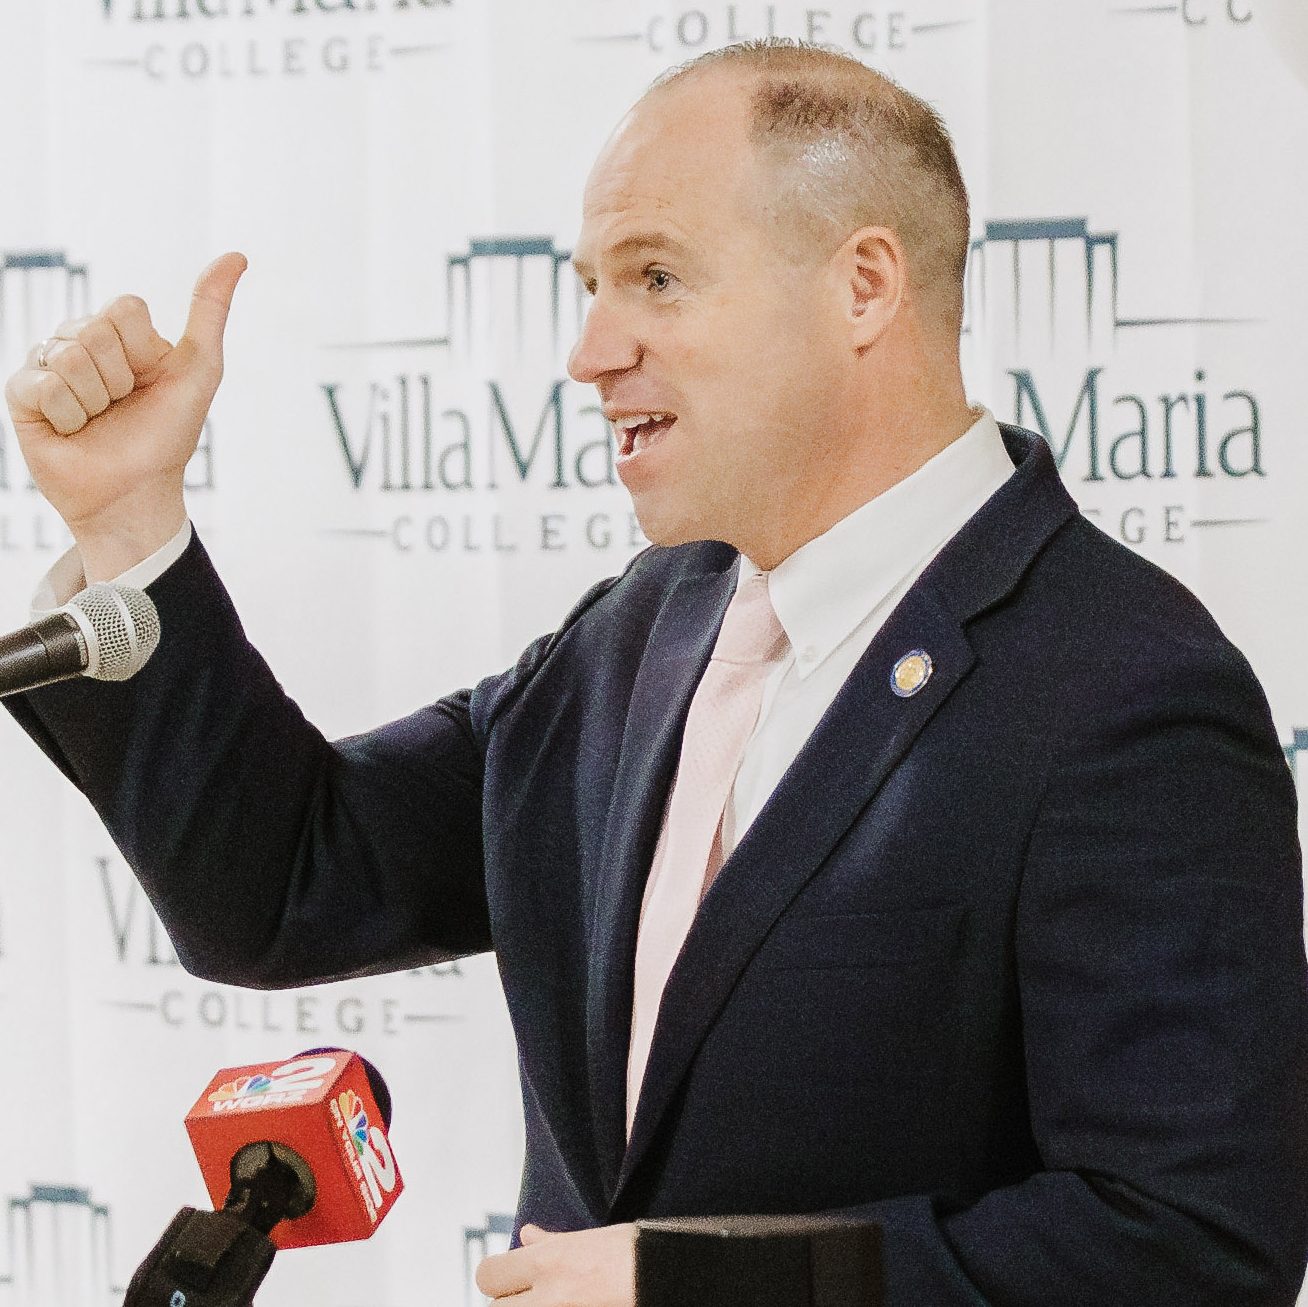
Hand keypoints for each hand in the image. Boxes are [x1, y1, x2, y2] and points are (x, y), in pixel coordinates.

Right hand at [2, 252, 246, 579]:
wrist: (136, 493)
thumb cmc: (168, 435)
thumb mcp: (201, 370)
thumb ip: (210, 310)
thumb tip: (237, 255)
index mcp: (122, 334)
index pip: (125, 309)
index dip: (143, 351)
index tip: (148, 382)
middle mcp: (80, 342)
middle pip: (94, 330)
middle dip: (119, 379)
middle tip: (121, 407)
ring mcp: (48, 366)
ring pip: (67, 356)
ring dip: (94, 401)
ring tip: (98, 421)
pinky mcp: (22, 395)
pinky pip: (41, 385)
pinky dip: (68, 415)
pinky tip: (72, 430)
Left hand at [475, 1221, 635, 1304]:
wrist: (666, 1279)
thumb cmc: (636, 1254)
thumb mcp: (592, 1239)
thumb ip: (551, 1243)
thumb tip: (526, 1236)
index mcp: (549, 1262)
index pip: (488, 1275)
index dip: (498, 1277)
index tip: (510, 1278)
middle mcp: (548, 1296)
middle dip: (510, 1302)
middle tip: (531, 1295)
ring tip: (554, 1300)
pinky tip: (573, 1306)